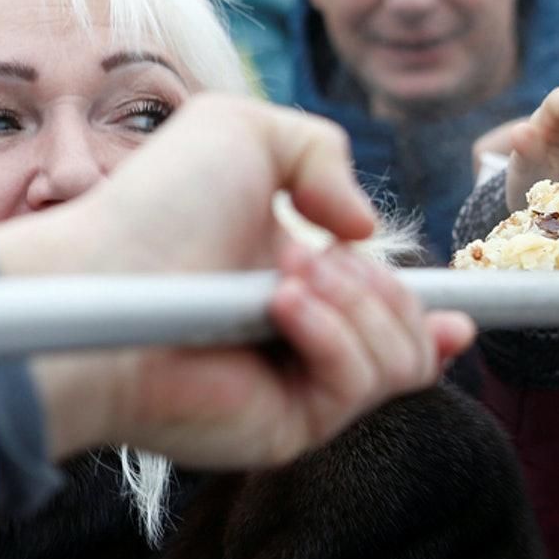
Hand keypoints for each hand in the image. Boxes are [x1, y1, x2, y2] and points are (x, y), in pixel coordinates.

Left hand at [0, 95, 473, 464]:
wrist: (100, 283)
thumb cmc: (154, 209)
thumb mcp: (245, 132)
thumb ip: (324, 149)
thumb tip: (363, 232)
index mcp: (302, 284)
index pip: (391, 318)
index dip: (431, 317)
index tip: (459, 315)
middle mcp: (306, 342)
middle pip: (416, 337)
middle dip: (384, 289)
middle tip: (313, 260)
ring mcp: (301, 388)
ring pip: (404, 361)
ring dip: (360, 304)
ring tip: (286, 281)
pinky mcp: (291, 427)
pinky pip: (362, 384)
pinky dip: (334, 335)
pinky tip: (282, 308)